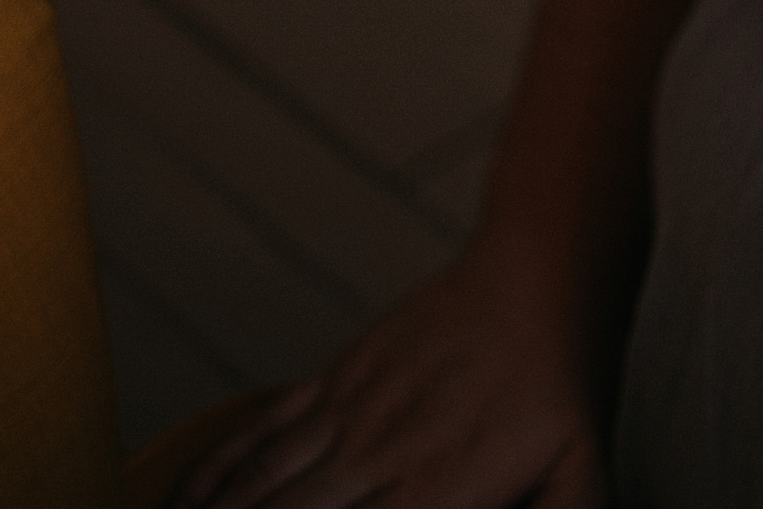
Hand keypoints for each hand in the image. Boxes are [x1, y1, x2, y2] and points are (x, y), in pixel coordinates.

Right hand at [172, 243, 603, 508]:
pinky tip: (182, 500)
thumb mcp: (580, 474)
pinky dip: (215, 470)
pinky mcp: (337, 375)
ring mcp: (351, 411)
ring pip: (261, 485)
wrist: (538, 276)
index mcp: (438, 495)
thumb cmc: (560, 388)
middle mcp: (381, 457)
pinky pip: (262, 430)